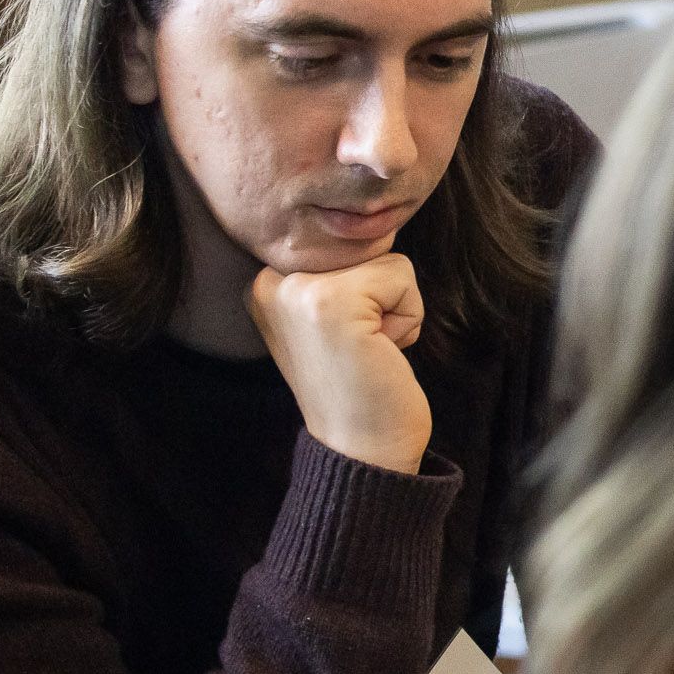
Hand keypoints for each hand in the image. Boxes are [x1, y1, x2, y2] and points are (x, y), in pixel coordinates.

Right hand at [248, 258, 430, 474]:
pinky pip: (403, 277)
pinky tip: (380, 353)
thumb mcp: (333, 318)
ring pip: (388, 259)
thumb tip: (376, 223)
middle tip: (359, 349)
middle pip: (366, 247)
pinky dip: (408, 318)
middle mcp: (271, 280)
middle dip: (382, 299)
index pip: (343, 242)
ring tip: (368, 350)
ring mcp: (298, 289)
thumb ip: (340, 273)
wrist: (362, 450)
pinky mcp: (334, 300)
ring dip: (396, 310)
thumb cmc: (361, 386)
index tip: (345, 339)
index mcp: (265, 283)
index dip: (367, 289)